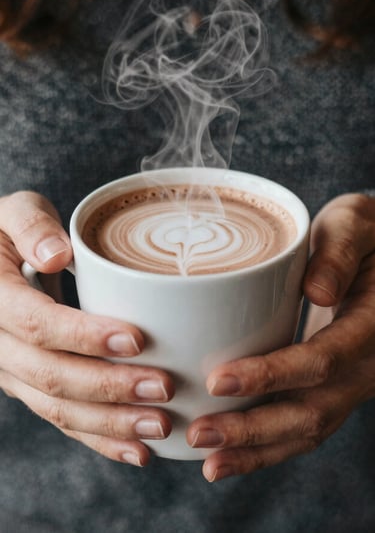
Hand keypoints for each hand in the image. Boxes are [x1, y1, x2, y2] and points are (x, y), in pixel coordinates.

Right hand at [0, 191, 173, 466]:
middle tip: (165, 389)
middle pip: (51, 376)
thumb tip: (55, 255)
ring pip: (56, 409)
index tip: (137, 338)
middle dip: (110, 387)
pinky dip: (99, 440)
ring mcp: (11, 372)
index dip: (85, 336)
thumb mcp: (13, 212)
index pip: (38, 324)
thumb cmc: (8, 232)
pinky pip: (60, 420)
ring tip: (161, 426)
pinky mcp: (29, 386)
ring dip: (110, 423)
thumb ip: (31, 226)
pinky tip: (137, 452)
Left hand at [187, 193, 374, 480]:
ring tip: (208, 462)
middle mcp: (364, 366)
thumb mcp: (356, 224)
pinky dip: (267, 448)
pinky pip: (304, 427)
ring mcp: (350, 383)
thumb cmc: (364, 236)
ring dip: (256, 450)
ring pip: (307, 430)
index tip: (220, 379)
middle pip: (312, 412)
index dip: (272, 375)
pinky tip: (230, 456)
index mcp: (371, 326)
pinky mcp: (333, 388)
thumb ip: (340, 250)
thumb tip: (317, 291)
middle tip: (200, 433)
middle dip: (253, 429)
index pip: (322, 359)